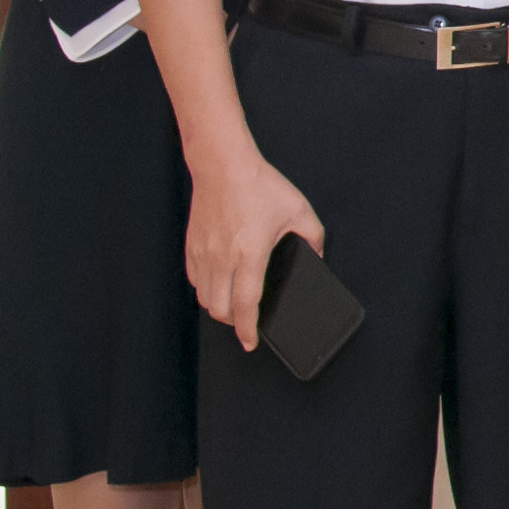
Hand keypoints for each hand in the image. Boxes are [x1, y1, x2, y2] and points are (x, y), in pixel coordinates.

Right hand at [184, 149, 323, 340]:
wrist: (222, 164)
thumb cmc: (259, 185)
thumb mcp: (299, 210)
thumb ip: (313, 237)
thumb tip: (316, 256)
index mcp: (250, 254)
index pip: (247, 305)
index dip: (248, 330)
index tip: (250, 343)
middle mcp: (223, 258)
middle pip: (220, 309)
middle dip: (234, 323)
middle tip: (246, 322)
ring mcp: (203, 253)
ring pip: (204, 298)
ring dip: (218, 307)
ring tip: (234, 306)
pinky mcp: (191, 246)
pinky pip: (195, 280)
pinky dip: (206, 289)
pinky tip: (219, 284)